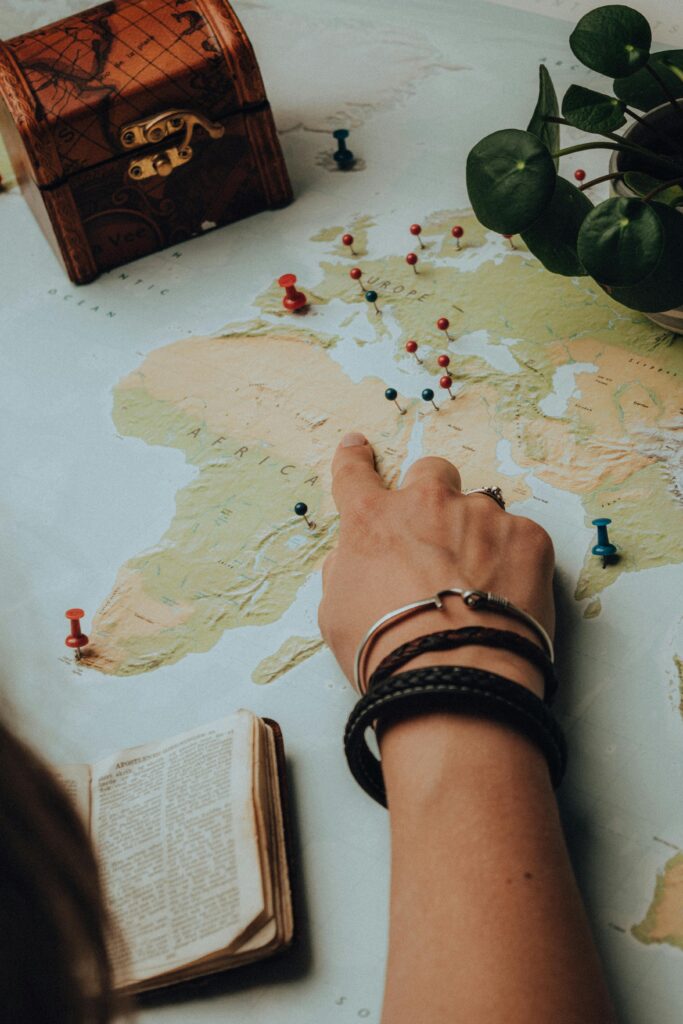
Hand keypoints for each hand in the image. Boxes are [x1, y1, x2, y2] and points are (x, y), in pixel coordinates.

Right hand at [318, 433, 554, 697]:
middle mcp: (427, 503)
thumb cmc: (385, 651)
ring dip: (477, 535)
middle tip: (438, 538)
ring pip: (481, 508)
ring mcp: (482, 515)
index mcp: (373, 519)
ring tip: (479, 587)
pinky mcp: (528, 537)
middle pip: (430, 473)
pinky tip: (509, 599)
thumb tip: (355, 558)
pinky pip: (521, 538)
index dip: (355, 460)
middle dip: (433, 497)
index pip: (355, 475)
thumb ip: (346, 570)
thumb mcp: (336, 613)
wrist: (453, 678)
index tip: (357, 448)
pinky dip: (515, 562)